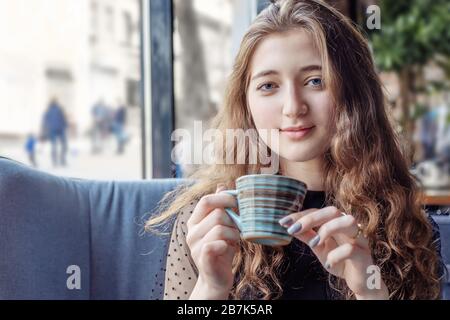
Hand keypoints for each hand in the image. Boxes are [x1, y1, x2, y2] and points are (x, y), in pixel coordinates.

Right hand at [186, 184, 239, 298]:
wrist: (217, 278)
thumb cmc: (222, 250)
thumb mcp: (223, 226)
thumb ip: (220, 207)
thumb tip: (221, 185)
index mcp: (195, 221)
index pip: (206, 200)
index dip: (224, 198)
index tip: (238, 203)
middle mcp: (191, 232)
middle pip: (218, 214)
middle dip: (234, 221)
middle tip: (236, 231)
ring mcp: (195, 246)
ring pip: (221, 228)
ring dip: (234, 235)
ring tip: (234, 242)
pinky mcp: (203, 258)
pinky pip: (216, 243)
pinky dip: (227, 245)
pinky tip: (228, 249)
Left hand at [279, 206, 388, 298]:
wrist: (360, 282)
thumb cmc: (340, 260)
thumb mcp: (319, 248)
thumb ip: (307, 236)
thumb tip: (289, 226)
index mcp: (337, 222)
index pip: (318, 211)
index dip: (300, 215)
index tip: (283, 222)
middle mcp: (350, 226)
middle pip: (332, 211)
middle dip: (310, 219)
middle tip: (293, 230)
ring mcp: (359, 239)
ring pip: (347, 222)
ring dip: (327, 230)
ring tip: (314, 244)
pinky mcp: (364, 255)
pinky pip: (351, 248)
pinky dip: (336, 255)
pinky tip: (329, 262)